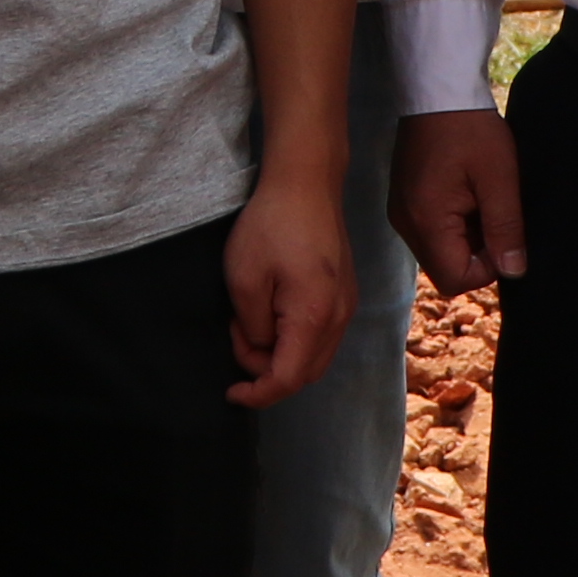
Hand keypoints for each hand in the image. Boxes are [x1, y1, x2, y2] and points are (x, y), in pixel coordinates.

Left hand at [224, 174, 346, 406]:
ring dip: (279, 353)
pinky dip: (293, 339)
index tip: (231, 393)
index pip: (289, 378)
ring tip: (248, 320)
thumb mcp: (244, 279)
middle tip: (236, 335)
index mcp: (314, 317)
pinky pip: (321, 335)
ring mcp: (346, 306)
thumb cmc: (271, 225)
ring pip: (314, 356)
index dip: (258, 394)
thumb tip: (261, 346)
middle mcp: (339, 318)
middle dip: (266, 371)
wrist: (306, 182)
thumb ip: (253, 327)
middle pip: (306, 373)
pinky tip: (269, 311)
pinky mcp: (344, 294)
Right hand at [392, 109, 525, 294]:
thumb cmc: (470, 129)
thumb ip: (506, 228)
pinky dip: (453, 225)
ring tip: (480, 199)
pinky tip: (466, 193)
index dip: (486, 269)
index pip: (454, 279)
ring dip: (465, 238)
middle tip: (493, 214)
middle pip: (444, 269)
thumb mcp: (499, 178)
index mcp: (425, 220)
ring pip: (438, 251)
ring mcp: (400, 212)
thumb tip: (514, 271)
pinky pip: (430, 231)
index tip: (502, 235)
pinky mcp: (403, 200)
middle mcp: (405, 223)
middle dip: (475, 254)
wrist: (438, 90)